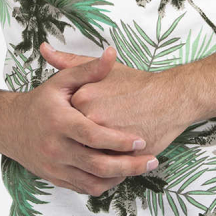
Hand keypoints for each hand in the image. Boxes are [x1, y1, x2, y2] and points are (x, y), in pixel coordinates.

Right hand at [1, 47, 158, 195]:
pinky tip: (119, 173)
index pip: (94, 136)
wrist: (8, 126)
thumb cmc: (40, 101)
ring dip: (120, 178)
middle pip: (97, 165)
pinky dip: (104, 184)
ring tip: (140, 168)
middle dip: (129, 165)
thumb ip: (89, 70)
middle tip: (151, 160)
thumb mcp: (61, 82)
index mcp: (59, 122)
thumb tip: (112, 53)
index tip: (141, 140)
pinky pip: (84, 188)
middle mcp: (55, 148)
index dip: (119, 141)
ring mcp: (54, 167)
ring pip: (92, 182)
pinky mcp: (55, 179)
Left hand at [39, 41, 190, 159]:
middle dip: (87, 138)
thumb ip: (70, 62)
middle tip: (108, 127)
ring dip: (98, 152)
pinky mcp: (121, 155)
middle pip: (76, 137)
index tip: (97, 113)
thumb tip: (43, 48)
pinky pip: (105, 167)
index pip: (67, 118)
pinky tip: (120, 152)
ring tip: (113, 141)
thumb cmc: (138, 84)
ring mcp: (105, 139)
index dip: (80, 119)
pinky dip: (110, 163)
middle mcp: (89, 119)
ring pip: (89, 154)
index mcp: (81, 99)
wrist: (172, 98)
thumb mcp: (103, 69)